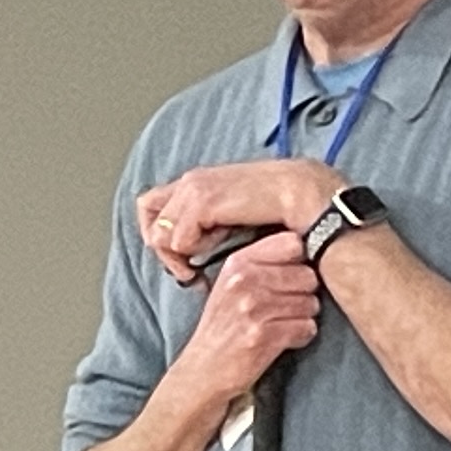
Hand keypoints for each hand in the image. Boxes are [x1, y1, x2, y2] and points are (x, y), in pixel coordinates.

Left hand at [137, 157, 336, 282]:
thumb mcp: (231, 212)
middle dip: (163, 250)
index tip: (180, 255)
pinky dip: (196, 250)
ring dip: (182, 254)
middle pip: (147, 221)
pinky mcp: (202, 203)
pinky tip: (219, 246)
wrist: (303, 195)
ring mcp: (194, 189)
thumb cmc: (276, 208)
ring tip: (208, 258)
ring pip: (159, 235)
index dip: (157, 233)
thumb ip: (206, 220)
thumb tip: (185, 246)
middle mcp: (189, 181)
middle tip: (187, 269)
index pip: (148, 205)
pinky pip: (180, 240)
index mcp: (195, 180)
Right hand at [168, 233, 323, 405]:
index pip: (292, 242)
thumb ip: (261, 263)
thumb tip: (305, 247)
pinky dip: (300, 336)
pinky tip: (282, 339)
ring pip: (311, 302)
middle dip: (303, 293)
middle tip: (284, 306)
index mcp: (237, 263)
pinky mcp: (264, 336)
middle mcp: (244, 281)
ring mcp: (254, 309)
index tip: (290, 274)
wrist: (202, 371)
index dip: (299, 259)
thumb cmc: (222, 327)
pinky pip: (307, 327)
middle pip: (308, 274)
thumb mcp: (230, 283)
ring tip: (280, 324)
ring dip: (303, 316)